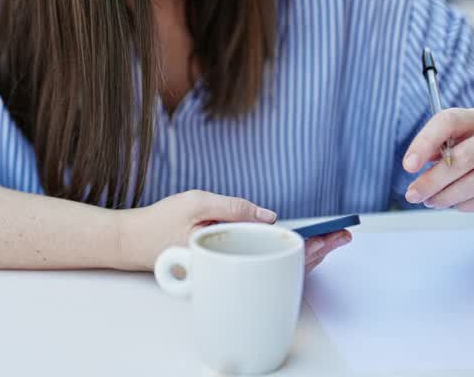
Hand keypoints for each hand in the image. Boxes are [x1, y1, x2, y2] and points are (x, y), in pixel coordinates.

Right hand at [113, 189, 351, 272]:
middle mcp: (231, 270)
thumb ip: (235, 208)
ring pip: (273, 267)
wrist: (131, 242)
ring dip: (301, 254)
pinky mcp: (225, 267)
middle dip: (316, 251)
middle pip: (282, 264)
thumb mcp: (198, 202)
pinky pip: (259, 264)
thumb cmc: (160, 222)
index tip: (333, 236)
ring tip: (327, 240)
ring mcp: (228, 271)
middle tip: (343, 236)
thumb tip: (271, 218)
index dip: (311, 245)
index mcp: (229, 256)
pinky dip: (280, 255)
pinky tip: (293, 245)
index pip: (279, 255)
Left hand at [401, 107, 473, 213]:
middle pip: (462, 158)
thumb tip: (415, 162)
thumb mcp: (458, 139)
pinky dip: (465, 205)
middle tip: (413, 194)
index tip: (408, 166)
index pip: (449, 121)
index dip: (425, 142)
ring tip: (431, 201)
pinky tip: (454, 204)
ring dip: (446, 196)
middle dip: (432, 180)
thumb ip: (437, 146)